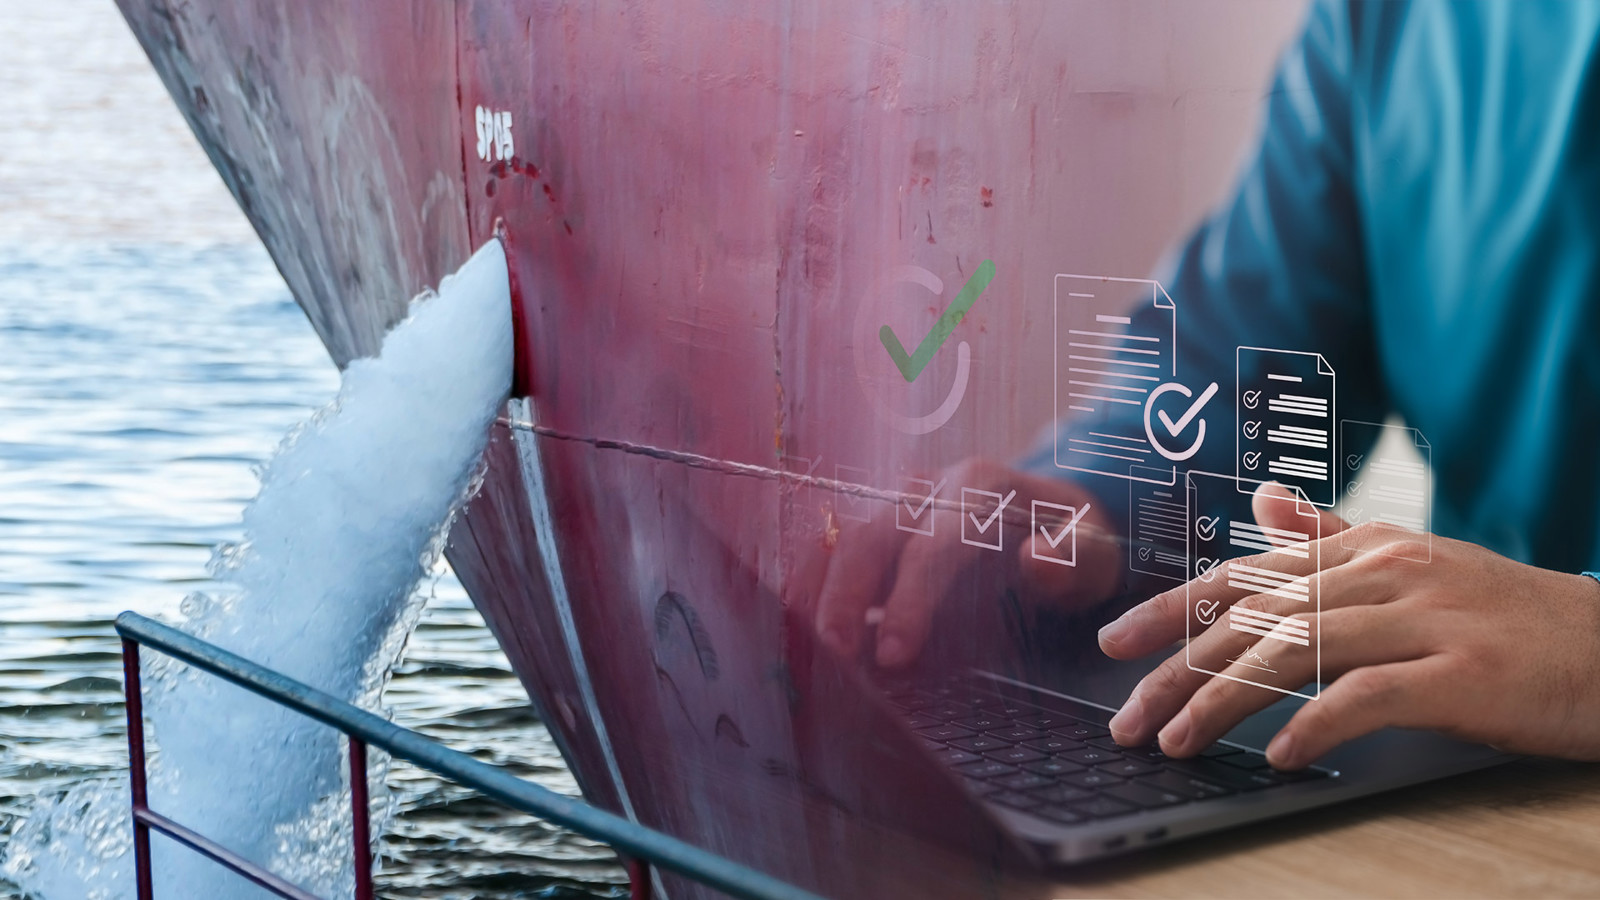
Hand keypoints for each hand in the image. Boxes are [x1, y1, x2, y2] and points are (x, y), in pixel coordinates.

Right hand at [812, 459, 1120, 667]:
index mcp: (980, 486)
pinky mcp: (884, 525)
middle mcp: (930, 486)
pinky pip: (837, 546)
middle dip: (846, 595)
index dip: (908, 599)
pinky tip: (801, 624)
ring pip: (842, 536)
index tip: (894, 653)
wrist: (1062, 516)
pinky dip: (815, 582)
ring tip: (810, 645)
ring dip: (820, 590)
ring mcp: (900, 502)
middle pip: (871, 533)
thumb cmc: (1077, 541)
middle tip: (836, 655)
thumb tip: (1036, 558)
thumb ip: (1074, 557)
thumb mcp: (1095, 550)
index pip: (932, 542)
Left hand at [1099, 482, 1599, 768]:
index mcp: (1364, 550)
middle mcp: (1383, 572)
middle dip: (1178, 668)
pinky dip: (1317, 722)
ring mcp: (1424, 618)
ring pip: (1295, 650)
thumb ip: (1333, 541)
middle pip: (1255, 616)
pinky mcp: (1463, 670)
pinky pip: (1370, 694)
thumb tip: (1267, 502)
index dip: (1172, 607)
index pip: (1244, 574)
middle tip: (1127, 716)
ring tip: (1177, 743)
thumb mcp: (1415, 567)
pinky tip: (1277, 754)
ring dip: (1224, 701)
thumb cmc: (1508, 618)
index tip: (1116, 641)